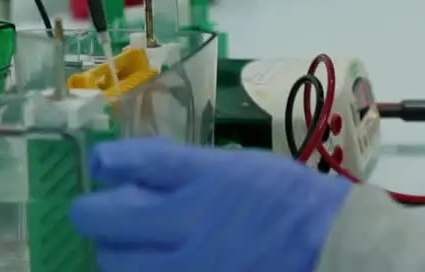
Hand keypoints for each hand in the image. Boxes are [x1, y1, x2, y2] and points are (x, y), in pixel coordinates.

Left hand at [70, 137, 351, 270]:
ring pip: (116, 264)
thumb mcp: (237, 166)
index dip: (108, 163)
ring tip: (122, 248)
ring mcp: (190, 267)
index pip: (136, 162)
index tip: (99, 166)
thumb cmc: (289, 200)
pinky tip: (147, 265)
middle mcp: (189, 224)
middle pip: (107, 218)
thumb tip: (129, 169)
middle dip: (93, 214)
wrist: (331, 246)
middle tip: (94, 214)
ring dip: (112, 253)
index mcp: (204, 180)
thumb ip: (185, 168)